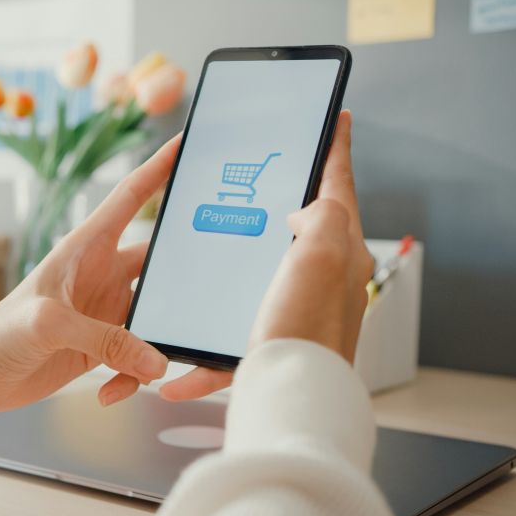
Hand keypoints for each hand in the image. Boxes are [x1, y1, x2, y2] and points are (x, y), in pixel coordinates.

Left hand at [0, 136, 231, 412]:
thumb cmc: (0, 333)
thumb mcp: (50, 325)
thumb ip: (105, 340)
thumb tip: (157, 361)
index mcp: (86, 247)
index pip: (131, 197)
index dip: (160, 167)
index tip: (189, 144)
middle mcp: (102, 273)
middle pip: (160, 260)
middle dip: (187, 271)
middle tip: (219, 278)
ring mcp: (105, 309)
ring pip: (157, 313)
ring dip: (161, 338)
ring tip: (156, 365)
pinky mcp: (102, 344)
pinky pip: (137, 355)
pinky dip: (132, 375)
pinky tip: (109, 391)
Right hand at [159, 110, 372, 400]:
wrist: (292, 398)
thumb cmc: (309, 329)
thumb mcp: (324, 253)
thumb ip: (322, 216)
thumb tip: (303, 214)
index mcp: (337, 251)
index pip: (338, 185)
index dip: (337, 146)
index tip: (339, 117)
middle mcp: (319, 280)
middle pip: (297, 229)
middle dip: (274, 206)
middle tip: (253, 183)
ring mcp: (290, 312)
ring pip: (250, 283)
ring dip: (223, 280)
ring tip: (200, 265)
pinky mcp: (264, 345)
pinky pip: (224, 343)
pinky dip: (200, 359)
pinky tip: (177, 371)